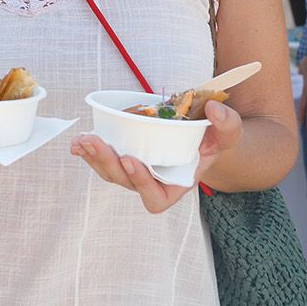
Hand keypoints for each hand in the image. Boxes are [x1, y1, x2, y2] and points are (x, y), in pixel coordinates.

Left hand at [71, 101, 243, 212]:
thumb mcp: (228, 133)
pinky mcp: (123, 157)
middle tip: (96, 141)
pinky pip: (102, 160)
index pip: (154, 197)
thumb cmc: (214, 140)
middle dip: (107, 162)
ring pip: (109, 172)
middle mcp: (151, 183)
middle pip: (124, 181)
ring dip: (94, 157)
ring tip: (83, 139)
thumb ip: (227, 124)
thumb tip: (214, 108)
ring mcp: (134, 172)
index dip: (141, 182)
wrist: (201, 136)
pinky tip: (78, 141)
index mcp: (175, 186)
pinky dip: (88, 151)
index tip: (132, 160)